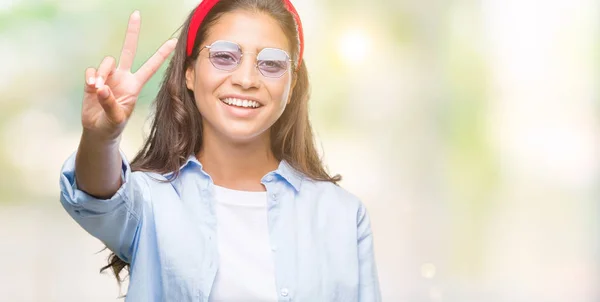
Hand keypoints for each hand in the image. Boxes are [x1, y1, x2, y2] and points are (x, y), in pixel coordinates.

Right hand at [81, 10, 176, 140]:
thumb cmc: (113, 125)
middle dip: (132, 33)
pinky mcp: (93, 79)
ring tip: (98, 88)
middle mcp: (123, 77)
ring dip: (102, 74)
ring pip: (106, 62)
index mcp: (134, 85)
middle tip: (136, 14)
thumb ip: (110, 103)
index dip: (161, 55)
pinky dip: (91, 78)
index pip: (150, 67)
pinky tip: (91, 87)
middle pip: (128, 50)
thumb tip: (101, 87)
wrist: (98, 130)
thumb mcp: (116, 119)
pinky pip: (92, 71)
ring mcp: (108, 77)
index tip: (173, 42)